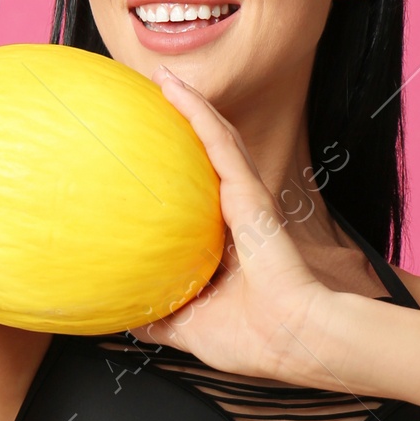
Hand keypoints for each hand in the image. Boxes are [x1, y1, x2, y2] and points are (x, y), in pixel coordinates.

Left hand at [138, 69, 338, 383]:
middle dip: (186, 127)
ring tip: (164, 81)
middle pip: (209, 160)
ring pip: (217, 140)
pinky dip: (198, 113)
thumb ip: (159, 317)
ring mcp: (245, 200)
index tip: (150, 159)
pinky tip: (174, 90)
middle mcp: (237, 216)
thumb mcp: (190, 328)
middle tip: (154, 103)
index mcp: (228, 245)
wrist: (294, 339)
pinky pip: (219, 144)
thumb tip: (126, 316)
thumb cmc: (255, 339)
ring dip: (191, 107)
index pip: (200, 199)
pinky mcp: (249, 194)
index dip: (180, 175)